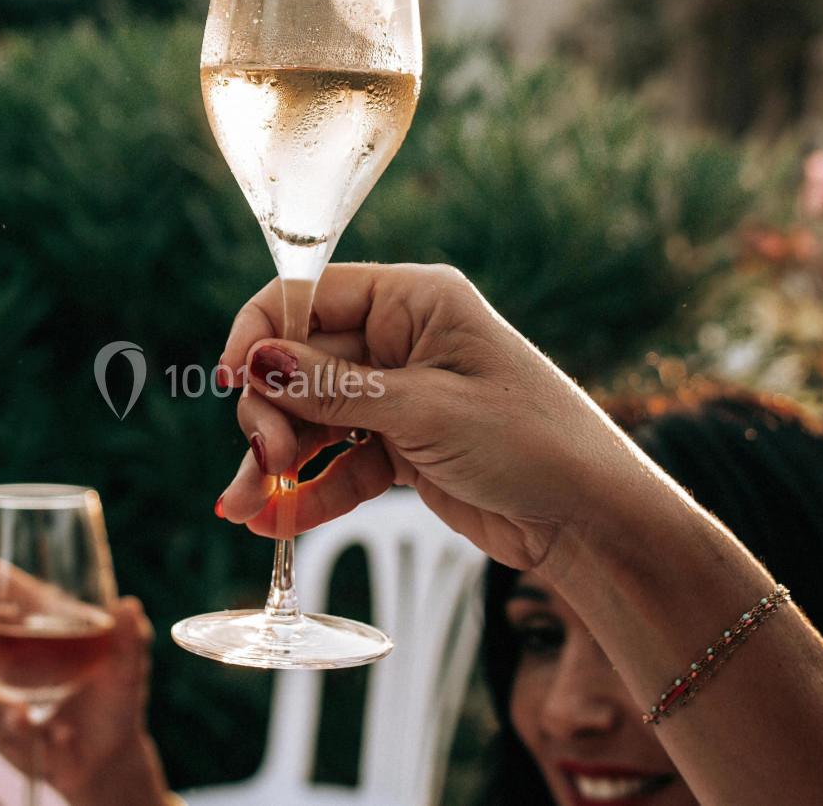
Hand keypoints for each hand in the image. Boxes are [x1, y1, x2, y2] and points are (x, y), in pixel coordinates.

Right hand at [0, 551, 167, 805]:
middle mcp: (8, 652)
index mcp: (37, 622)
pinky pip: (0, 729)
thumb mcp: (128, 665)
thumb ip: (130, 636)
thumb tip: (128, 606)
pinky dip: (25, 731)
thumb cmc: (115, 694)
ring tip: (23, 716)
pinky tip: (57, 737)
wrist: (111, 755)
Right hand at [216, 263, 646, 572]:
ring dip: (276, 465)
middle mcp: (401, 341)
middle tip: (265, 464)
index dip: (260, 333)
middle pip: (300, 365)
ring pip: (313, 421)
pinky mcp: (402, 448)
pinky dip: (310, 494)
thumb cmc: (531, 441)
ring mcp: (399, 396)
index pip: (309, 295)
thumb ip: (333, 388)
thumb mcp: (425, 411)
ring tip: (241, 511)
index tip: (231, 381)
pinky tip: (273, 526)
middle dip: (270, 415)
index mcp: (414, 301)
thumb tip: (255, 360)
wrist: (591, 519)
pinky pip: (340, 464)